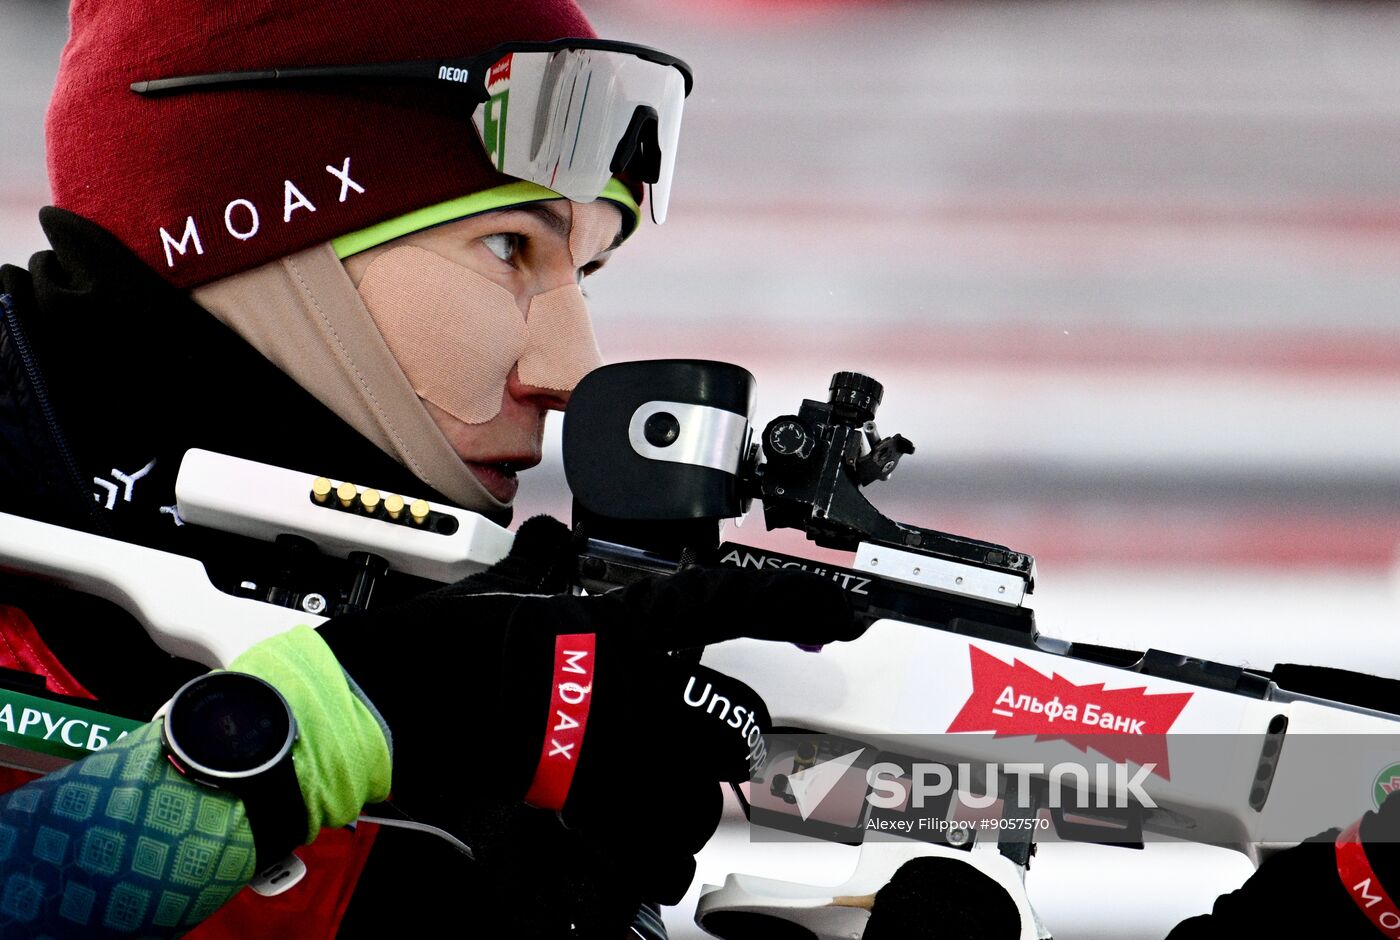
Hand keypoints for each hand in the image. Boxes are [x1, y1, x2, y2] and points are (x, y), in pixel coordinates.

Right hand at [320, 516, 861, 904]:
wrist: (381, 701)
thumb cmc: (441, 643)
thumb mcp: (506, 591)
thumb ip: (546, 571)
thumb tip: (551, 544)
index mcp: (622, 626)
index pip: (732, 603)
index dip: (801, 603)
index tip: (851, 611)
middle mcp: (632, 692)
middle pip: (729, 730)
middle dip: (715, 748)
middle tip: (684, 755)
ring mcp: (607, 760)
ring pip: (689, 811)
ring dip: (674, 824)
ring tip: (641, 826)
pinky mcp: (570, 820)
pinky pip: (630, 877)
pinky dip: (626, 893)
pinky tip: (617, 896)